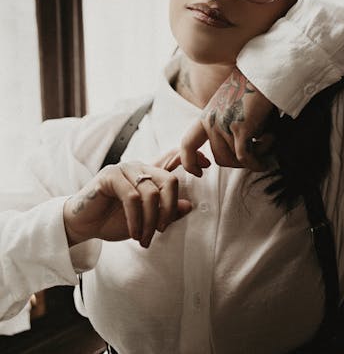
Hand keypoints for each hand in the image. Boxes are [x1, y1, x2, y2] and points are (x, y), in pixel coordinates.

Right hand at [63, 159, 191, 248]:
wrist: (83, 224)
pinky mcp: (110, 176)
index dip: (191, 158)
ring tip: (144, 239)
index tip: (206, 165)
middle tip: (161, 231)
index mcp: (149, 174)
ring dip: (150, 221)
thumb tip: (189, 205)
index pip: (173, 159)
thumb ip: (165, 211)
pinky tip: (134, 233)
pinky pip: (132, 197)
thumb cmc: (113, 220)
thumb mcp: (145, 219)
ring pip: (151, 192)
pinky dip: (136, 219)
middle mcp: (139, 167)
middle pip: (169, 180)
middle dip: (169, 209)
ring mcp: (124, 169)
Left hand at [175, 67, 275, 175]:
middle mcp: (210, 121)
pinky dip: (258, 163)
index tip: (201, 170)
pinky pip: (247, 158)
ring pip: (236, 160)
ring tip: (267, 140)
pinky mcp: (239, 129)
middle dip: (240, 162)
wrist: (264, 73)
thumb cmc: (254, 90)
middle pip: (220, 159)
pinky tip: (266, 160)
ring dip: (254, 157)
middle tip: (258, 152)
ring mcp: (223, 126)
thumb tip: (241, 155)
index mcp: (206, 116)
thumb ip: (228, 127)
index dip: (190, 162)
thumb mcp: (232, 108)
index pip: (187, 144)